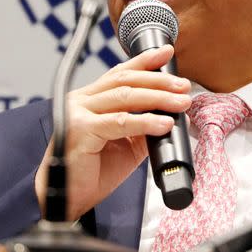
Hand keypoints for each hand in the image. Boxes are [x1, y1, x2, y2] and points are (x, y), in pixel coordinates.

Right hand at [34, 44, 190, 219]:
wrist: (68, 198)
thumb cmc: (92, 171)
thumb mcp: (126, 144)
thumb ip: (143, 126)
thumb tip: (170, 115)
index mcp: (90, 99)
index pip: (120, 73)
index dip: (144, 61)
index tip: (166, 52)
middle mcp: (82, 100)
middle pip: (126, 80)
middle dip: (159, 81)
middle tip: (183, 86)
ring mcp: (78, 113)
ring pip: (125, 97)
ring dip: (158, 98)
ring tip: (181, 103)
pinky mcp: (80, 130)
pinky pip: (120, 122)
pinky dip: (145, 122)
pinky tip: (163, 123)